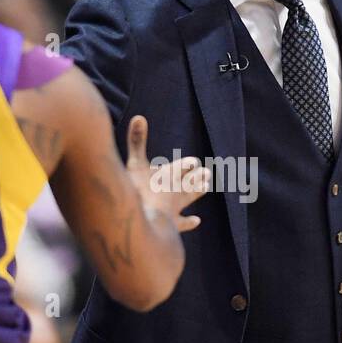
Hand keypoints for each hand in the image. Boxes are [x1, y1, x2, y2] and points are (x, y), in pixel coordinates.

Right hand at [124, 115, 210, 231]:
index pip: (185, 166)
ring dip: (197, 192)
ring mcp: (176, 208)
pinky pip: (184, 222)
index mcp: (171, 174)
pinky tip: (197, 220)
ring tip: (206, 186)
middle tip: (207, 173)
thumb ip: (136, 141)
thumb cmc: (138, 192)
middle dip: (197, 176)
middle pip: (191, 181)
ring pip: (190, 198)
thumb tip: (139, 116)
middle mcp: (177, 191)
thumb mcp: (134, 163)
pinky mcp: (173, 225)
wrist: (143, 224)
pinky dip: (190, 221)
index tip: (193, 163)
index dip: (188, 164)